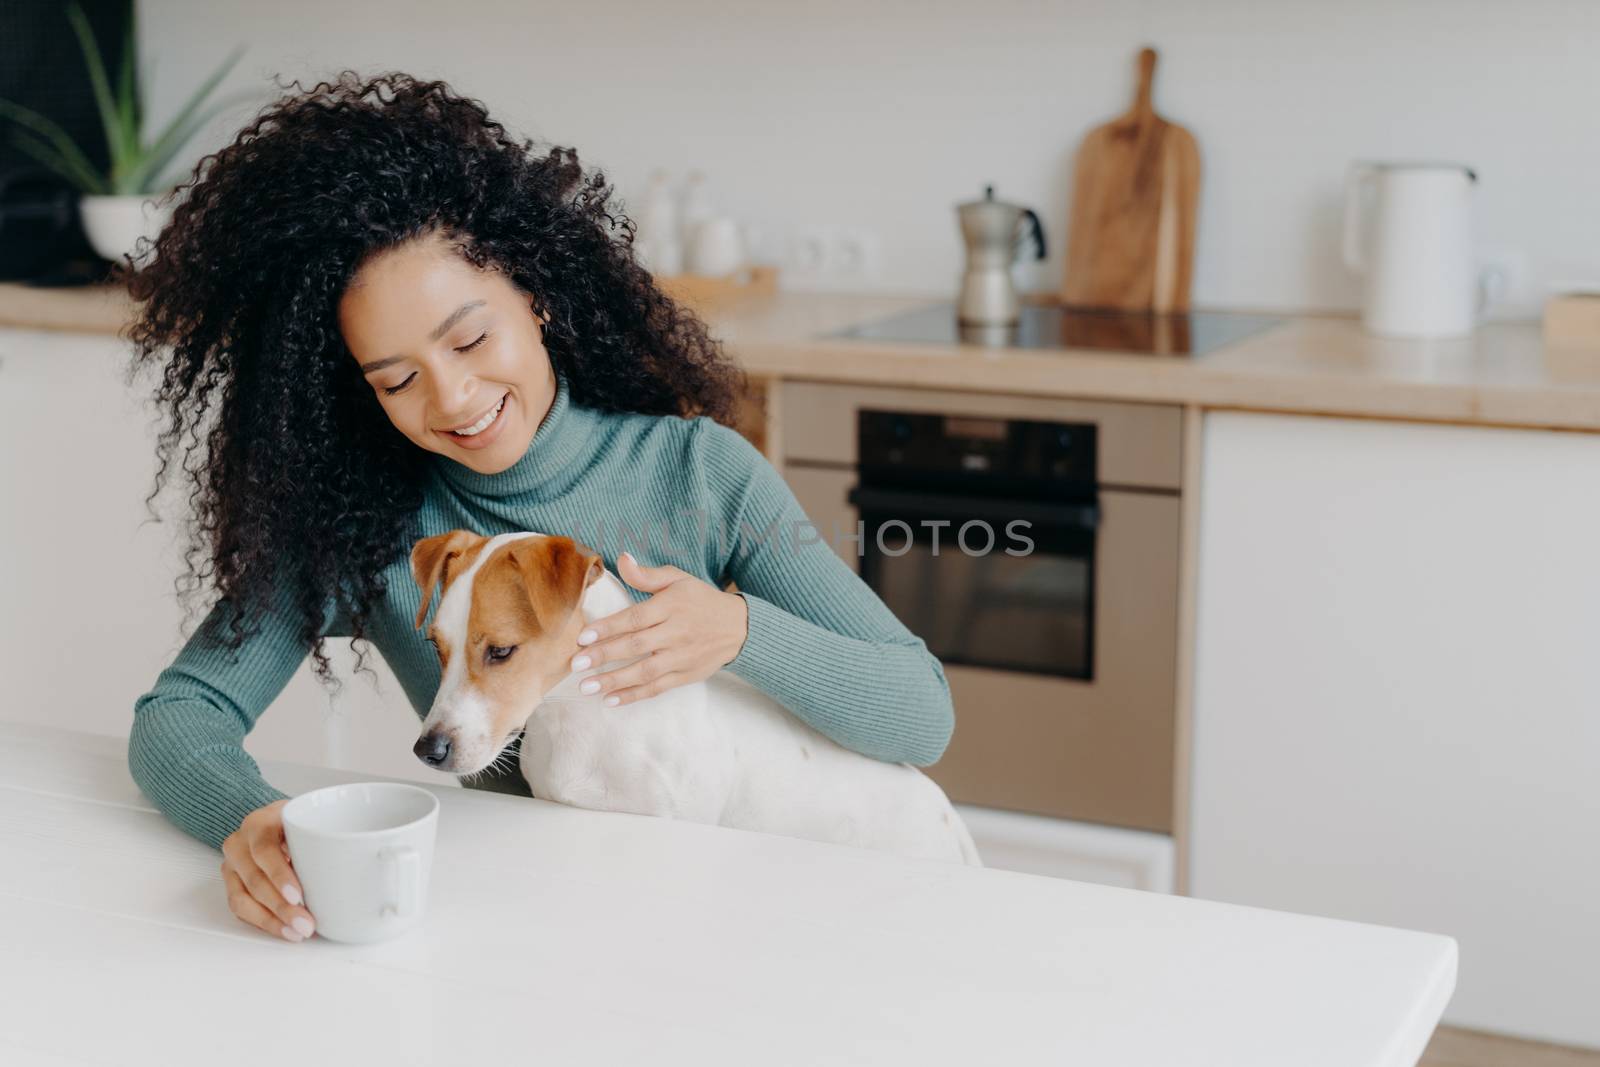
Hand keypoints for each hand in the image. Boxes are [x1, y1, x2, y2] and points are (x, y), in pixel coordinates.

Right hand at [220, 798, 316, 942]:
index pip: (264, 850)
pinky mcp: (232, 882)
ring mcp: (232, 864)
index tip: (298, 895)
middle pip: (255, 879)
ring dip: (272, 920)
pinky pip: (240, 908)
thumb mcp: (310, 821)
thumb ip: (324, 839)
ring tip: (297, 931)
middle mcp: (240, 843)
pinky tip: (284, 929)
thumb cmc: (297, 823)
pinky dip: (263, 922)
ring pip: (243, 899)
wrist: (275, 821)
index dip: (279, 875)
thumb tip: (358, 864)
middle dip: (281, 907)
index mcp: (260, 823)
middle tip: (305, 923)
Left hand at [570, 551, 748, 706]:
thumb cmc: (700, 600)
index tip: (583, 637)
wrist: (739, 627)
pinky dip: (634, 695)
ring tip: (586, 687)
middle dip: (604, 656)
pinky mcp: (687, 675)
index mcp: (671, 606)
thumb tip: (621, 559)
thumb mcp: (678, 579)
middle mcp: (676, 632)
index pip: (635, 618)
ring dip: (614, 680)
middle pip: (636, 646)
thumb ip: (646, 575)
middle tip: (576, 664)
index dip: (608, 628)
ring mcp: (682, 656)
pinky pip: (658, 688)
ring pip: (645, 671)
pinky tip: (611, 700)